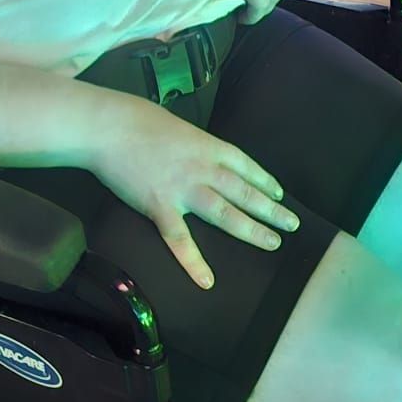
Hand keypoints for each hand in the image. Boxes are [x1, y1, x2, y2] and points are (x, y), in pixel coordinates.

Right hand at [91, 96, 298, 288]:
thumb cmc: (139, 121)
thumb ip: (193, 146)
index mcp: (208, 146)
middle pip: (245, 192)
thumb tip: (200, 155)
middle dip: (271, 209)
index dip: (265, 181)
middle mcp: (203, 168)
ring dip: (251, 229)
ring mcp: (183, 189)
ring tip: (272, 242)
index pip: (246, 166)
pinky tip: (207, 280)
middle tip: (292, 224)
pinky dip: (194, 262)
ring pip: (225, 213)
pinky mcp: (159, 206)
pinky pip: (180, 240)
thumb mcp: (178, 128)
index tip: (279, 194)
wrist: (109, 127)